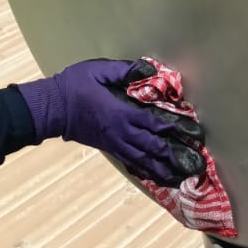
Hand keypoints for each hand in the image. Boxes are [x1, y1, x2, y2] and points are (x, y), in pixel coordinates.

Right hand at [16, 59, 205, 187]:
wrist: (51, 108)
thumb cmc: (74, 86)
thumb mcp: (99, 70)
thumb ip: (125, 71)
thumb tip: (148, 68)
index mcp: (123, 113)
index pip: (156, 124)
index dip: (178, 129)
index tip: (195, 134)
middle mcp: (123, 133)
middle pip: (155, 148)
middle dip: (177, 156)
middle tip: (196, 165)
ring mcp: (116, 144)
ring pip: (145, 161)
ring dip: (165, 170)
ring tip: (183, 179)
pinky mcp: (109, 149)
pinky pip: (132, 163)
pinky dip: (147, 172)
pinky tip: (157, 177)